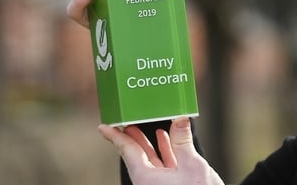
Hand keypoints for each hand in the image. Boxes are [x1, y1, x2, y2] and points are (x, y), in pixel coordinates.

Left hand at [99, 118, 223, 184]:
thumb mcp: (192, 165)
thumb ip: (183, 142)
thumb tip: (180, 118)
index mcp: (146, 178)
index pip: (128, 151)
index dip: (116, 137)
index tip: (104, 127)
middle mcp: (149, 181)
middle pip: (136, 154)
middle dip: (130, 137)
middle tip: (123, 121)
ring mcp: (160, 182)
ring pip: (149, 159)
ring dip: (147, 142)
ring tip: (142, 127)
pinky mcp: (172, 183)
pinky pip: (163, 164)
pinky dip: (163, 150)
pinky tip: (164, 138)